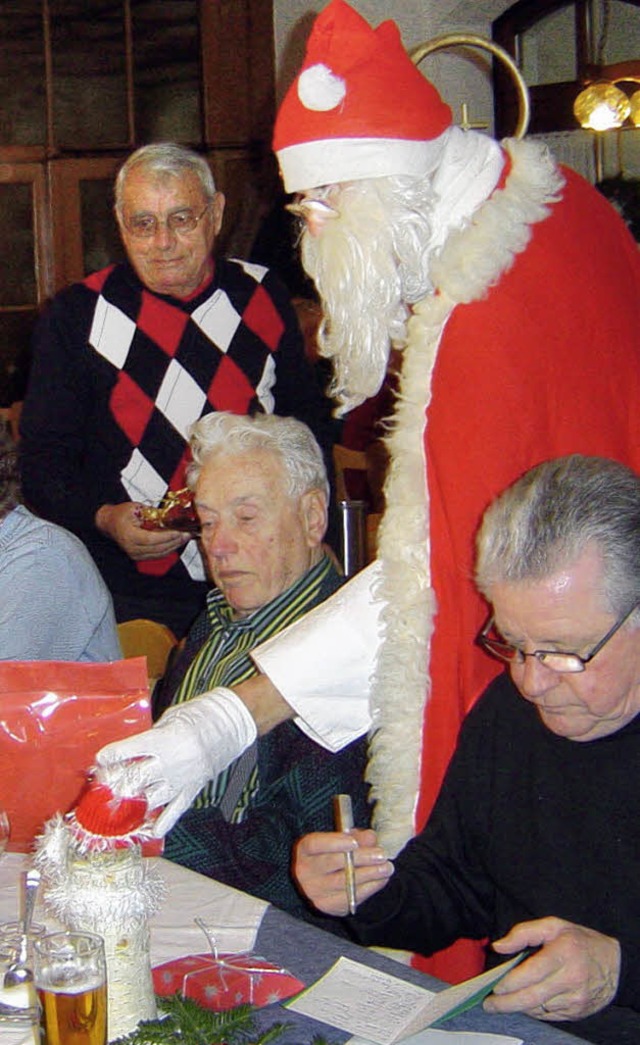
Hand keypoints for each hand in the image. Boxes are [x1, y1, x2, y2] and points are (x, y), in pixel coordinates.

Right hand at [95, 502, 190, 560]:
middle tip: (187, 533)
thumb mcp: (136, 508)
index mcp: (129, 535)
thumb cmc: (121, 514)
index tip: (179, 531)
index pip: (151, 539)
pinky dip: (169, 549)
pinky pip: (157, 555)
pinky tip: (176, 542)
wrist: (109, 523)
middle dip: (175, 541)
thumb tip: (171, 516)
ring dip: (174, 546)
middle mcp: (132, 548)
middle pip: (158, 548)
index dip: (167, 536)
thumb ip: (153, 513)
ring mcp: (135, 554)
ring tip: (185, 537)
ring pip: (160, 553)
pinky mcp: (139, 556)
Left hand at [95, 688, 257, 835]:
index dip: (110, 756)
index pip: (128, 752)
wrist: (233, 722)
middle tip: (103, 785)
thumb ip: (152, 736)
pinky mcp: (193, 789)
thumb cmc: (201, 714)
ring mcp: (182, 780)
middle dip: (115, 784)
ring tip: (117, 807)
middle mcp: (171, 763)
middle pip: (134, 780)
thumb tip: (133, 751)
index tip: (100, 760)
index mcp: (164, 740)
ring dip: (131, 804)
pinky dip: (162, 823)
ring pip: (150, 800)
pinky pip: (175, 811)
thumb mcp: (171, 718)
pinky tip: (150, 832)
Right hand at [294, 829, 393, 914]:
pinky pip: (352, 897)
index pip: (315, 845)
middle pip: (333, 864)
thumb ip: (356, 836)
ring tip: (387, 867)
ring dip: (370, 874)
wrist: (324, 880)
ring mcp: (315, 892)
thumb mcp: (343, 840)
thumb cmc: (334, 853)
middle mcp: (305, 872)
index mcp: (305, 850)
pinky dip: (370, 887)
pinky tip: (381, 879)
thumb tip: (371, 838)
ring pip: (344, 882)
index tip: (355, 842)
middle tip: (381, 855)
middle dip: (360, 858)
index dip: (334, 843)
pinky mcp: (329, 906)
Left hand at [484, 917, 620, 1021]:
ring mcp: (575, 998)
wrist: (616, 965)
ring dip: (519, 1007)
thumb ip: (523, 933)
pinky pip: (549, 1015)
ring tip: (505, 1002)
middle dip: (506, 1003)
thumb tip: (498, 946)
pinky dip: (534, 1010)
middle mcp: (570, 978)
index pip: (531, 972)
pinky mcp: (577, 1011)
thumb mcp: (553, 926)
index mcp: (563, 953)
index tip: (495, 986)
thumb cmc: (580, 941)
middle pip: (532, 997)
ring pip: (538, 1008)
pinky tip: (526, 1003)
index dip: (510, 982)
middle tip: (489, 1005)